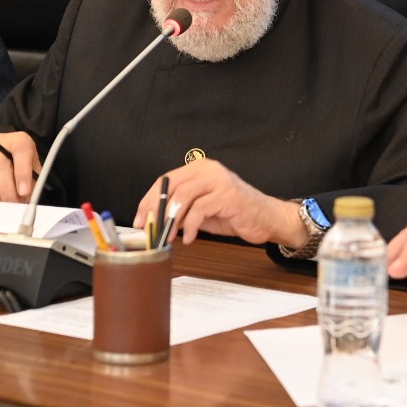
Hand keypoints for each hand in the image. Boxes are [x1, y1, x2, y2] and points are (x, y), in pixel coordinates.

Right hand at [0, 131, 40, 201]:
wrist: (6, 157)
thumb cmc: (22, 164)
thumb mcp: (34, 168)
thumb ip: (33, 180)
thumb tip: (27, 196)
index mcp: (18, 140)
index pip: (20, 151)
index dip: (22, 173)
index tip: (24, 191)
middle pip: (0, 163)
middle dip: (8, 189)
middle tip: (15, 202)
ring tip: (6, 203)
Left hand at [132, 158, 303, 247]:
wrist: (266, 218)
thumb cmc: (234, 213)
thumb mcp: (202, 210)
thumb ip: (182, 209)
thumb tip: (154, 220)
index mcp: (199, 168)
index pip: (165, 180)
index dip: (149, 200)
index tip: (140, 219)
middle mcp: (208, 169)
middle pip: (171, 186)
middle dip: (156, 211)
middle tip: (151, 229)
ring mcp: (219, 180)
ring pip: (183, 197)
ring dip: (172, 220)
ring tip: (169, 236)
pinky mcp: (228, 195)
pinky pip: (199, 210)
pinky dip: (190, 226)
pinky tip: (189, 237)